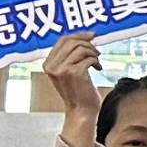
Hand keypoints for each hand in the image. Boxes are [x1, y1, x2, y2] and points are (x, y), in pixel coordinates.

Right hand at [44, 32, 103, 146]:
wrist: (81, 111)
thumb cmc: (78, 91)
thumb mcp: (68, 71)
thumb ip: (70, 56)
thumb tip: (87, 37)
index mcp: (48, 64)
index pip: (62, 40)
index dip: (79, 35)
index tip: (92, 35)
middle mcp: (52, 66)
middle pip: (72, 42)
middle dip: (88, 44)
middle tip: (97, 51)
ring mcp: (61, 69)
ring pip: (81, 48)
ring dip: (93, 53)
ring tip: (97, 62)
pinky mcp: (73, 73)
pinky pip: (89, 58)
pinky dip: (96, 61)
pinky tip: (98, 69)